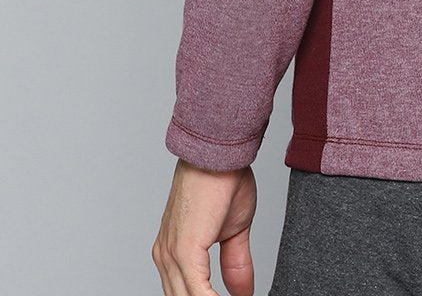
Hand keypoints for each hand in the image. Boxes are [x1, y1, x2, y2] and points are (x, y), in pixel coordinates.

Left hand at [151, 159, 257, 295]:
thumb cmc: (222, 180)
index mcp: (173, 252)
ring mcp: (171, 255)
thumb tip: (242, 293)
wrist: (220, 153)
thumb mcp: (234, 230)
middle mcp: (166, 256)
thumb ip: (235, 263)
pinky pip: (197, 292)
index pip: (184, 293)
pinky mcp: (184, 251)